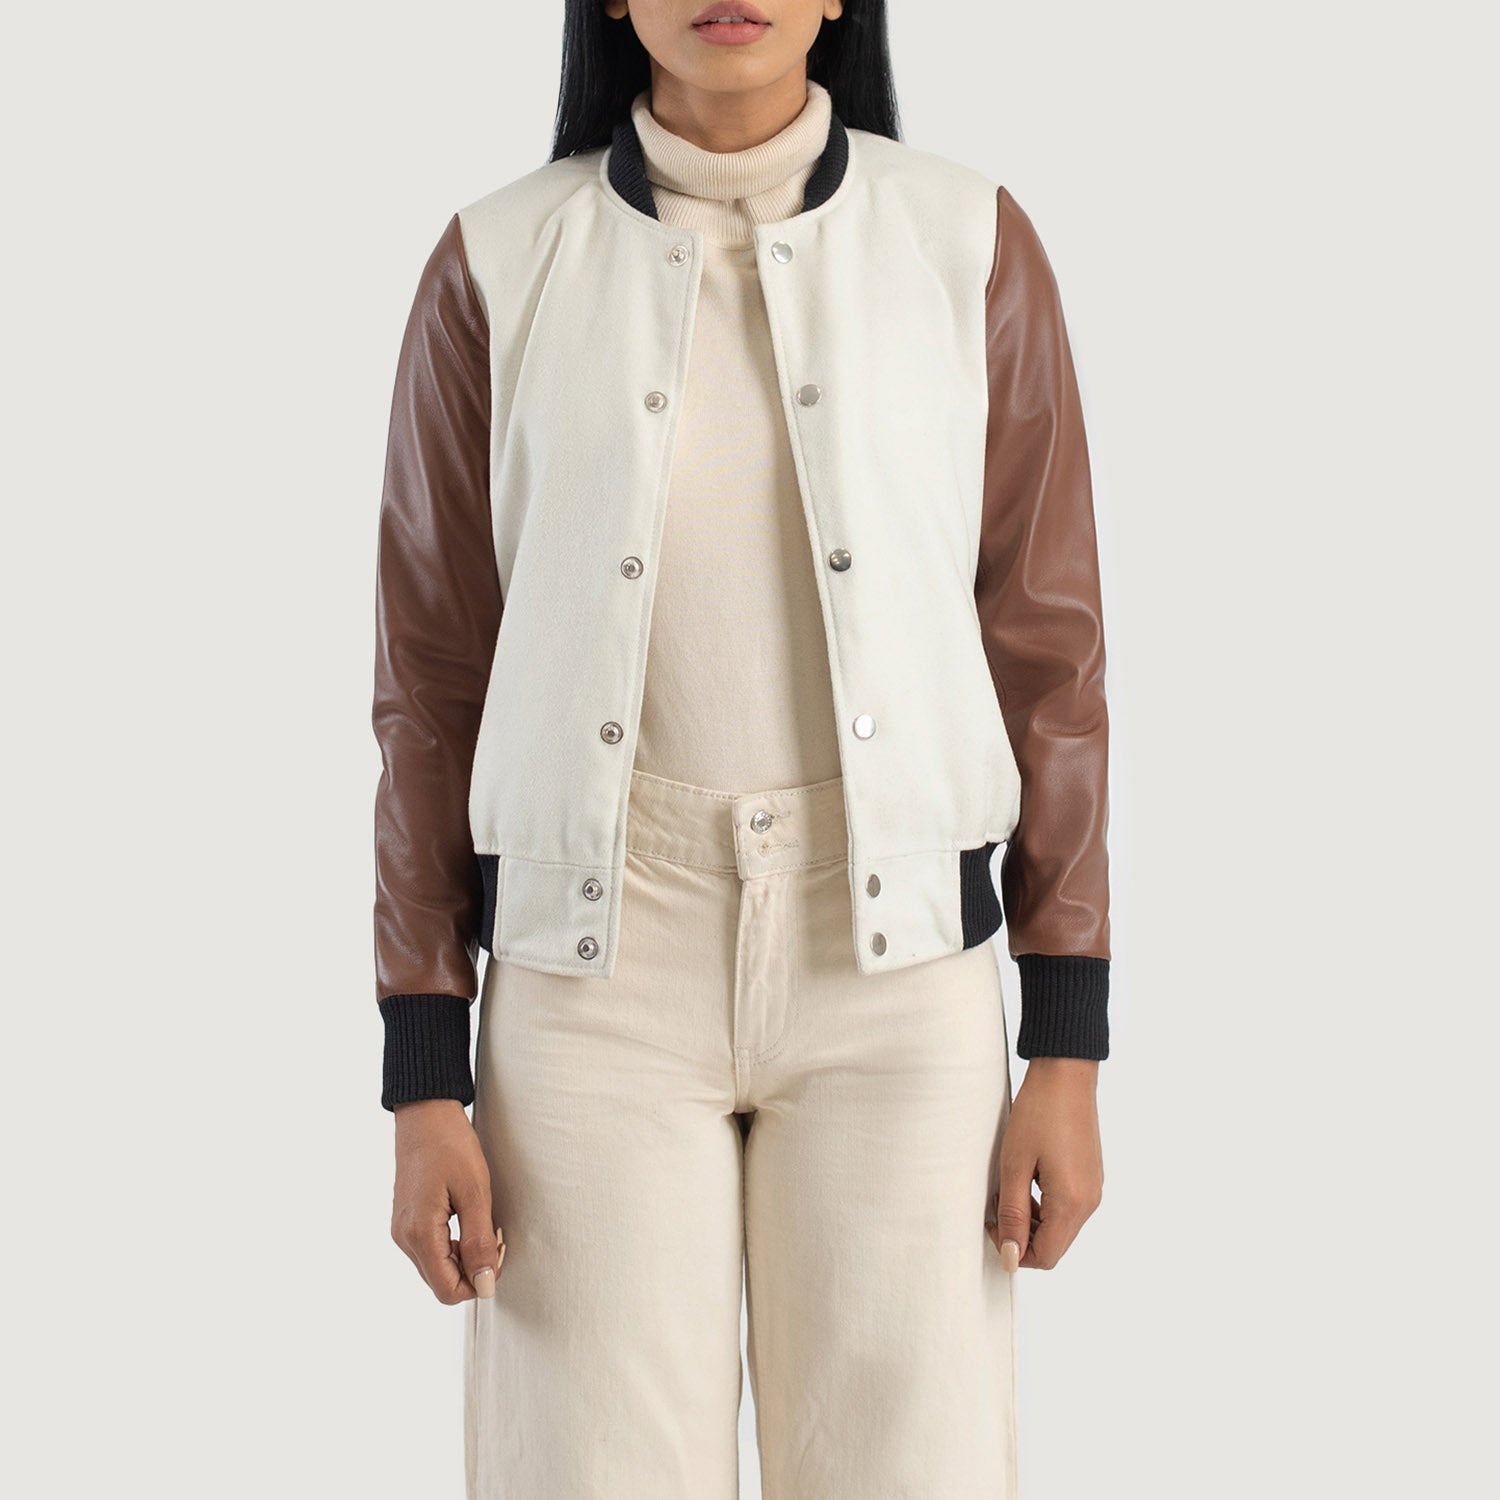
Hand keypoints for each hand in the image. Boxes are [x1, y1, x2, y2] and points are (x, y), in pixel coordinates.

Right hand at [391, 1098, 504, 1303]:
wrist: (425, 1113)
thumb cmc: (450, 1144)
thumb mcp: (475, 1192)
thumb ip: (479, 1241)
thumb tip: (484, 1283)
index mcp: (419, 1233)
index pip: (447, 1290)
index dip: (478, 1283)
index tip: (498, 1254)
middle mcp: (404, 1238)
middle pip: (441, 1283)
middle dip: (472, 1270)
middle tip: (495, 1238)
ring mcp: (402, 1229)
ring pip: (436, 1268)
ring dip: (463, 1258)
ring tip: (484, 1226)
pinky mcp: (406, 1220)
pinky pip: (430, 1250)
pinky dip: (452, 1246)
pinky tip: (468, 1222)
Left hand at [987, 1057, 1102, 1269]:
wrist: (1066, 1074)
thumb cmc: (1037, 1114)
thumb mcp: (1015, 1165)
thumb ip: (1013, 1214)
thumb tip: (1011, 1256)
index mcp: (1072, 1203)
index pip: (1045, 1256)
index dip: (1015, 1251)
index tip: (994, 1224)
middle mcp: (1090, 1202)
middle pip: (1054, 1244)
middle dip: (1023, 1235)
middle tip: (998, 1205)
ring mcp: (1093, 1189)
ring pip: (1060, 1226)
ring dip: (1032, 1219)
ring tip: (1009, 1189)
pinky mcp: (1091, 1176)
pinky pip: (1067, 1206)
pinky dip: (1045, 1204)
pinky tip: (1026, 1178)